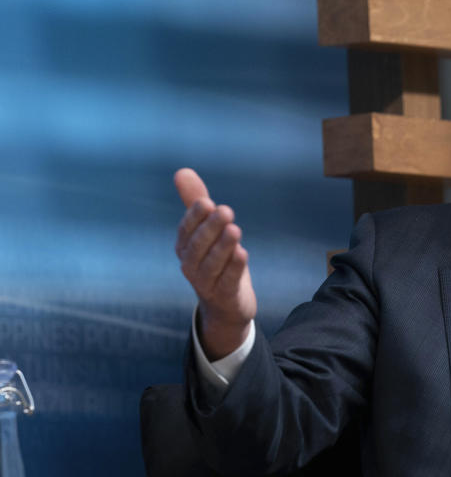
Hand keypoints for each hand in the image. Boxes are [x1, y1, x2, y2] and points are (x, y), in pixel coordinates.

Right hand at [174, 168, 256, 358]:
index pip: (186, 230)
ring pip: (212, 264)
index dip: (194, 217)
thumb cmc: (215, 261)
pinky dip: (234, 268)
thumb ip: (195, 202)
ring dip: (223, 247)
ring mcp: (206, 283)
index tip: (206, 202)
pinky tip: (243, 254)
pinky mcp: (225, 295)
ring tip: (235, 229)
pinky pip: (228, 281)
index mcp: (185, 247)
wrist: (225, 305)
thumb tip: (182, 171)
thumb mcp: (207, 231)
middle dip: (210, 228)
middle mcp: (191, 265)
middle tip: (225, 210)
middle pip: (198, 246)